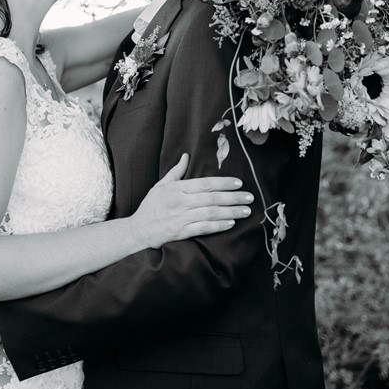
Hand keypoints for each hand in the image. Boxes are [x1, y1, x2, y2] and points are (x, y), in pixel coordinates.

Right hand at [129, 154, 253, 248]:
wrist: (138, 230)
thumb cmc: (150, 206)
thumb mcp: (160, 186)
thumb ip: (175, 172)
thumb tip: (186, 156)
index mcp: (176, 188)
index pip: (205, 183)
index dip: (224, 183)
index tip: (239, 183)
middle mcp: (180, 202)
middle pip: (212, 198)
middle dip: (233, 197)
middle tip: (250, 197)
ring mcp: (181, 218)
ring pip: (210, 213)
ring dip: (230, 212)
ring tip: (246, 211)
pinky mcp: (181, 232)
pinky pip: (203, 228)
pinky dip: (217, 225)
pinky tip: (230, 223)